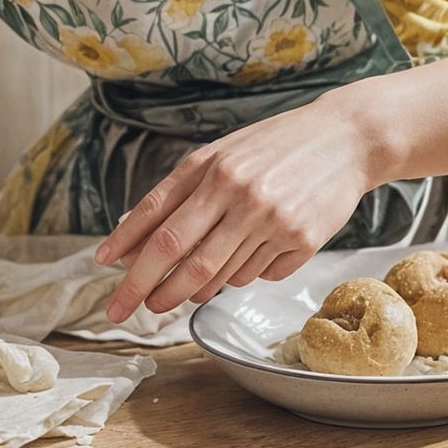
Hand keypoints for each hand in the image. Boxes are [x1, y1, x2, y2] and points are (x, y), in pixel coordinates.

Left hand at [91, 99, 375, 321]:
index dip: (125, 247)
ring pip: (216, 275)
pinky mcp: (301, 242)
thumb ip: (180, 192)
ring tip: (183, 289)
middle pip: (178, 255)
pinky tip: (253, 251)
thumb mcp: (221, 155)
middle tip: (125, 310)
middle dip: (144, 289)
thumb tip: (133, 237)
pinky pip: (256, 276)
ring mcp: (271, 219)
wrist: (345, 138)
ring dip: (191, 290)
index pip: (156, 216)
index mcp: (211, 166)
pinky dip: (243, 274)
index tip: (102, 269)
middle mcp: (238, 191)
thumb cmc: (274, 146)